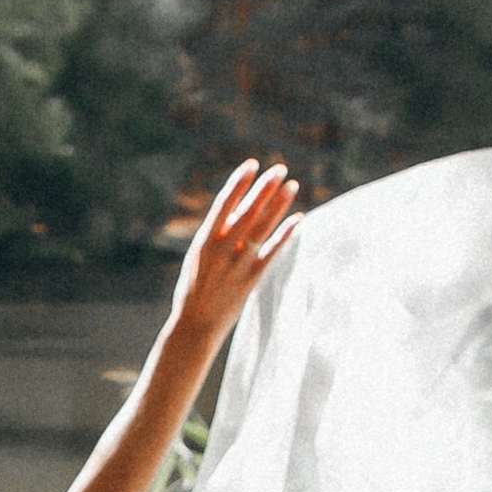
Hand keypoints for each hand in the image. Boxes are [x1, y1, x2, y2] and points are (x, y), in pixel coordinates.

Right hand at [172, 160, 300, 353]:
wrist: (193, 326)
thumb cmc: (193, 290)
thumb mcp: (198, 259)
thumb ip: (218, 236)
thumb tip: (239, 211)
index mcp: (203, 241)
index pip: (224, 204)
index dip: (239, 183)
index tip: (252, 164)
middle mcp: (221, 250)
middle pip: (247, 211)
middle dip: (264, 188)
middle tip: (280, 169)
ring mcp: (237, 264)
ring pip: (262, 227)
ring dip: (279, 205)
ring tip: (292, 186)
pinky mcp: (251, 279)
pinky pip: (272, 252)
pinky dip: (285, 234)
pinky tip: (298, 219)